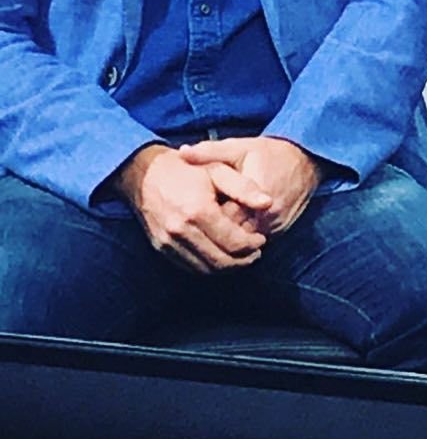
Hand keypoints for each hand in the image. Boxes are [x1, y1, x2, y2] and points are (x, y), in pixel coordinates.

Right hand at [111, 144, 272, 273]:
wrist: (145, 173)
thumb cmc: (187, 169)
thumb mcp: (219, 169)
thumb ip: (244, 188)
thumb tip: (268, 203)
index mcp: (198, 210)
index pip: (233, 242)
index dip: (252, 244)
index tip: (261, 239)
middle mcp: (181, 230)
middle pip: (221, 260)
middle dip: (243, 260)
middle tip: (255, 252)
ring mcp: (169, 242)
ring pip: (206, 268)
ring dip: (228, 267)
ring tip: (241, 256)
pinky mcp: (161, 247)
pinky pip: (190, 266)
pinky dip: (209, 266)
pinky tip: (220, 256)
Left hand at [178, 136, 323, 235]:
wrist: (305, 161)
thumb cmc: (268, 153)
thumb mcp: (238, 148)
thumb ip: (209, 152)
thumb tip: (181, 153)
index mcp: (254, 194)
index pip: (221, 217)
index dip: (203, 217)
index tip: (190, 211)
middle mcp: (267, 215)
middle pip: (231, 235)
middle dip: (212, 232)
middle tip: (193, 226)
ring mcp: (275, 227)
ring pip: (243, 243)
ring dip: (226, 239)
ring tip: (206, 231)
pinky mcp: (279, 232)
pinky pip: (254, 241)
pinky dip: (240, 239)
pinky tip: (225, 231)